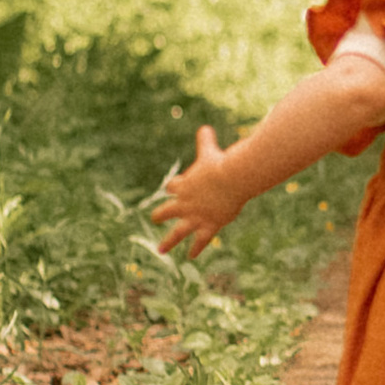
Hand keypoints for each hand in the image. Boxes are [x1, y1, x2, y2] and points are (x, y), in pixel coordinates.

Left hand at [155, 125, 244, 258]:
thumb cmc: (220, 163)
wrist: (229, 179)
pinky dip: (196, 248)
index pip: (173, 187)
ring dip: (169, 241)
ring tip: (161, 250)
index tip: (173, 189)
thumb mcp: (210, 151)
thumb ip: (205, 140)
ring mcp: (195, 216)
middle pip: (168, 211)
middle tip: (155, 219)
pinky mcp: (208, 225)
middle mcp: (185, 203)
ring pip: (178, 232)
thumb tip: (204, 127)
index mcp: (183, 185)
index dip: (174, 188)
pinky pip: (200, 240)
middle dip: (161, 215)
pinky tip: (191, 257)